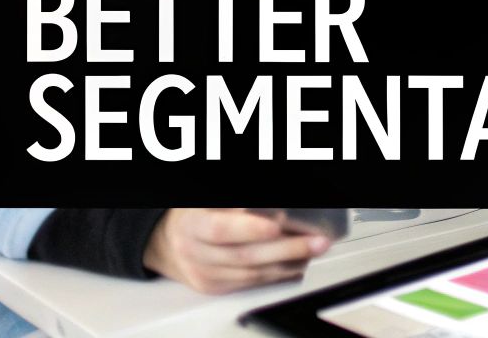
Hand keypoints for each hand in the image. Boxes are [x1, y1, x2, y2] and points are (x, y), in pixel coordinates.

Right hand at [143, 208, 329, 293]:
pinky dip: (278, 273)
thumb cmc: (198, 213)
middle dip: (287, 249)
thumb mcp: (210, 201)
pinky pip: (250, 283)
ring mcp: (204, 272)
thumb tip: (276, 204)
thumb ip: (240, 202)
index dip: (249, 229)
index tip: (277, 225)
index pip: (221, 230)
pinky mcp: (215, 286)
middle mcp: (194, 251)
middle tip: (317, 240)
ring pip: (251, 273)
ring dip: (289, 263)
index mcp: (192, 224)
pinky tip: (297, 263)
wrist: (171, 239)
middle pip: (243, 255)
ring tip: (314, 250)